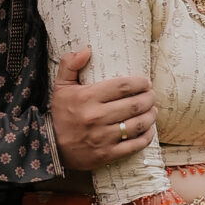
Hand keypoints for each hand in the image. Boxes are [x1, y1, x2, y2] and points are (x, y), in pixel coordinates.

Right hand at [50, 46, 156, 173]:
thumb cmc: (60, 114)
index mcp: (87, 97)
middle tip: (151, 95)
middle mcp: (96, 117)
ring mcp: (102, 137)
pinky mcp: (106, 154)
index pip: (123, 86)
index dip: (140, 82)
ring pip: (138, 124)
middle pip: (134, 104)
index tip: (146, 82)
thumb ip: (70, 64)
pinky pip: (134, 145)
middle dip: (149, 98)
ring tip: (152, 110)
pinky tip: (149, 130)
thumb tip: (87, 50)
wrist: (51, 147)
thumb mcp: (61, 86)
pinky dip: (146, 137)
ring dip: (150, 116)